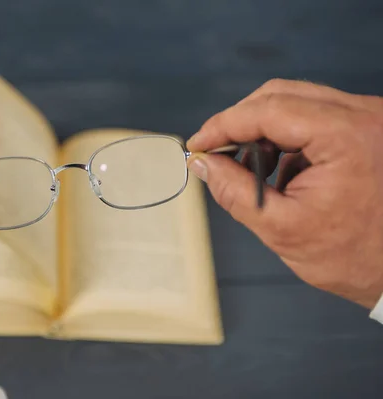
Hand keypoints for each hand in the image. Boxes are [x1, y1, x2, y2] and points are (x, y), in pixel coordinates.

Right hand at [186, 79, 382, 308]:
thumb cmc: (357, 256)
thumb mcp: (283, 228)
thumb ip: (234, 191)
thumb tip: (203, 164)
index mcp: (347, 136)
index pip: (268, 110)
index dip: (223, 125)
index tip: (198, 144)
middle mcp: (365, 115)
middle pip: (281, 95)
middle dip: (241, 123)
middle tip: (215, 152)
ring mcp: (370, 119)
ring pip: (296, 103)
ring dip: (263, 132)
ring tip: (251, 170)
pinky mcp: (368, 128)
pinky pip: (315, 117)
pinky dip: (287, 140)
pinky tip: (280, 173)